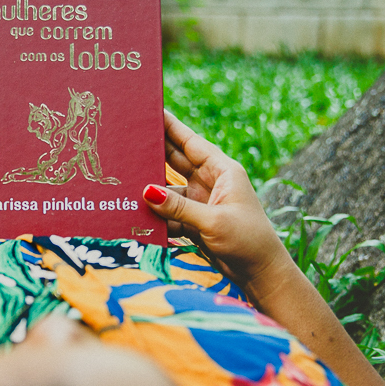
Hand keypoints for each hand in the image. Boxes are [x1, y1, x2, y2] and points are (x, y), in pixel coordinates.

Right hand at [143, 111, 291, 297]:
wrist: (260, 274)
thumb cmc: (247, 240)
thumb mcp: (213, 221)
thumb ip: (179, 207)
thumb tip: (146, 191)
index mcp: (223, 171)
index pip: (191, 143)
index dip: (171, 127)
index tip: (150, 111)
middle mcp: (211, 182)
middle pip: (176, 161)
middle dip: (154, 152)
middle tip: (128, 139)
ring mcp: (202, 202)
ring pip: (169, 189)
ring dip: (150, 188)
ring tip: (123, 178)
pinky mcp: (195, 222)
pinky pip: (170, 212)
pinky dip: (156, 213)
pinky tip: (135, 211)